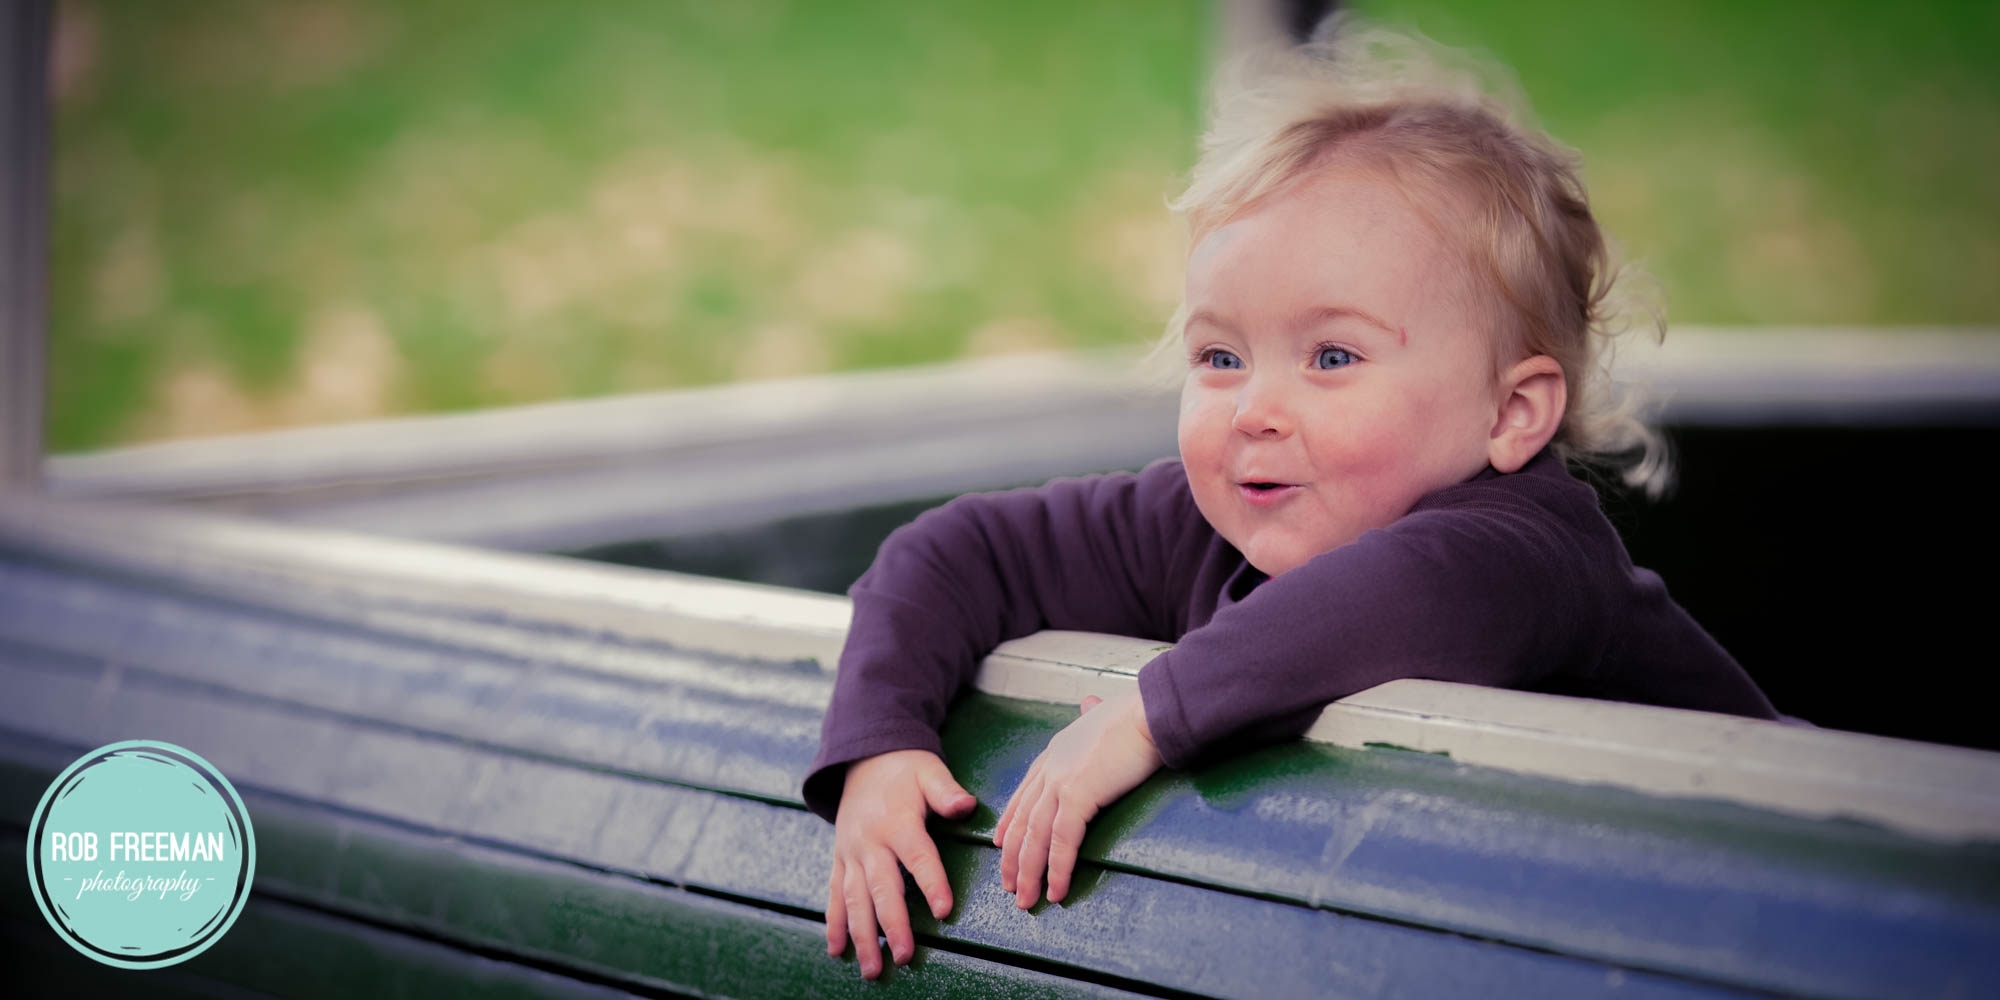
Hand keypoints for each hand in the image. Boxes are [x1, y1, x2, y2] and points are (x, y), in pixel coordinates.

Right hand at [825, 749, 975, 978]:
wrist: (863, 758)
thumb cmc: (905, 769)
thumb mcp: (929, 770)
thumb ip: (946, 791)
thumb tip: (966, 805)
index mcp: (897, 822)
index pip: (918, 857)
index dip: (931, 883)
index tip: (944, 911)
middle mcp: (870, 842)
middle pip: (882, 888)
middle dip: (893, 925)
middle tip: (906, 956)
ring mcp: (851, 853)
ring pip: (854, 900)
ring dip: (862, 936)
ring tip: (873, 969)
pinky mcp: (840, 860)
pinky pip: (835, 895)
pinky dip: (835, 924)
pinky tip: (837, 952)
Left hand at [994, 688, 1162, 908]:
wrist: (1151, 712)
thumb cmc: (1137, 715)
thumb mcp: (1104, 713)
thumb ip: (1092, 715)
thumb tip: (1089, 704)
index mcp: (1055, 752)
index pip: (1023, 794)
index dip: (1009, 822)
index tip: (998, 844)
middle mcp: (1050, 767)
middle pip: (1022, 820)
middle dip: (1012, 857)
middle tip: (1009, 885)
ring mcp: (1060, 781)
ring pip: (1035, 837)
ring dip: (1028, 873)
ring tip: (1026, 900)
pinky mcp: (1078, 794)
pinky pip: (1062, 841)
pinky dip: (1058, 869)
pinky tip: (1056, 891)